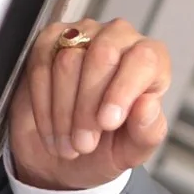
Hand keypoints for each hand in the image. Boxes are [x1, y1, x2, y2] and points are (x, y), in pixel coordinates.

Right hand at [5, 15, 171, 189]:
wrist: (68, 159)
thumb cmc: (107, 149)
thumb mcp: (133, 151)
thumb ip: (147, 131)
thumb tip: (148, 105)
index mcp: (152, 61)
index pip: (144, 60)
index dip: (123, 91)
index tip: (107, 123)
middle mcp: (120, 39)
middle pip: (102, 56)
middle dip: (88, 107)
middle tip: (84, 145)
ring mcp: (83, 34)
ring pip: (68, 61)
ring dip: (64, 112)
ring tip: (68, 145)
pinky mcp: (50, 40)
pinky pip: (41, 65)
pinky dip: (43, 104)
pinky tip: (51, 130)